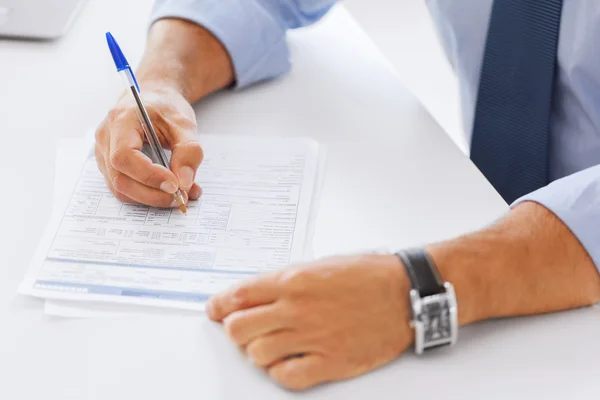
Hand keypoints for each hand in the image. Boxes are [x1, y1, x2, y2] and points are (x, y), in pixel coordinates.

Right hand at [95, 85, 202, 206]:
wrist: (153, 99)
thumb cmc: (166, 108)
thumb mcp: (185, 124)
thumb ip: (189, 151)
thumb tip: (184, 183)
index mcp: (121, 120)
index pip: (124, 156)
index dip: (149, 176)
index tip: (175, 185)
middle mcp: (106, 138)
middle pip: (120, 178)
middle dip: (152, 194)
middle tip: (181, 197)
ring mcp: (103, 153)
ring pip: (120, 188)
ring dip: (150, 198)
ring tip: (178, 195)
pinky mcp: (109, 166)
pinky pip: (124, 188)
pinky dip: (146, 195)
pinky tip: (166, 192)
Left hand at [206, 254, 413, 389]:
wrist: (405, 294)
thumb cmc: (368, 275)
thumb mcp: (320, 265)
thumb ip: (284, 281)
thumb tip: (254, 297)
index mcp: (293, 280)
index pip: (238, 295)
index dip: (219, 305)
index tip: (215, 310)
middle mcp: (297, 309)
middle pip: (239, 329)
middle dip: (235, 330)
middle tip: (244, 330)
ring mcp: (313, 337)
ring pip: (257, 354)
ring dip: (257, 351)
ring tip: (270, 345)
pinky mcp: (330, 361)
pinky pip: (286, 376)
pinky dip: (280, 372)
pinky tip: (288, 361)